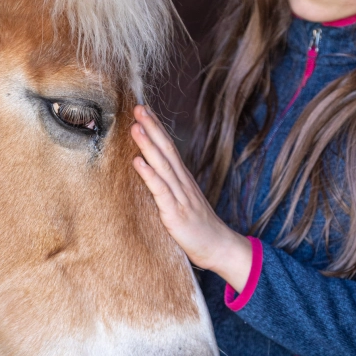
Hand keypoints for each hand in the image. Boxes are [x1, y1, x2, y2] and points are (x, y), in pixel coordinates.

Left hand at [130, 105, 252, 292]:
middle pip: (166, 150)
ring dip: (148, 145)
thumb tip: (152, 173)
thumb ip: (170, 188)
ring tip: (135, 127)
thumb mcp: (184, 202)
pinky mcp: (175, 213)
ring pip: (162, 166)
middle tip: (138, 107)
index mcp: (183, 180)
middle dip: (152, 127)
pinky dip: (149, 175)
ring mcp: (180, 197)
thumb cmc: (199, 228)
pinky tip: (138, 162)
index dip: (157, 128)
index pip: (169, 148)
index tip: (144, 109)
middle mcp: (183, 183)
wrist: (220, 248)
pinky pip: (161, 191)